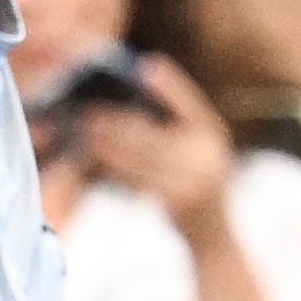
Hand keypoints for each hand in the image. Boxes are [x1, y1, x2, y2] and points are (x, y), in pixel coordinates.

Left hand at [69, 49, 241, 229]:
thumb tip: (133, 100)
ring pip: (144, 157)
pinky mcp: (180, 200)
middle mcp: (209, 154)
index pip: (190, 102)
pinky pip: (141, 179)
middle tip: (89, 112)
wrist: (214, 235)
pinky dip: (117, 167)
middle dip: (120, 122)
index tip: (145, 65)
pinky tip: (98, 158)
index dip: (169, 85)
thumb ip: (175, 128)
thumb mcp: (197, 151)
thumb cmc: (196, 183)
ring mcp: (197, 179)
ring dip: (111, 144)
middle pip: (156, 133)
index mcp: (213, 133)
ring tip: (86, 132)